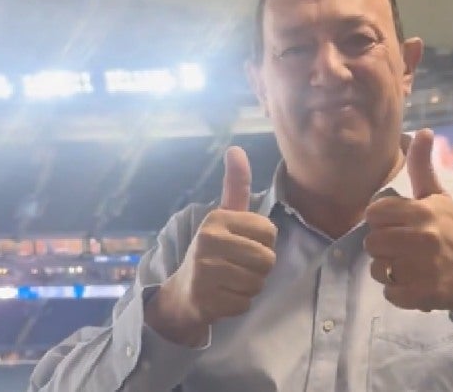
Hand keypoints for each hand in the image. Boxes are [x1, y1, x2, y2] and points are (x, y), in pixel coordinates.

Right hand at [145, 146, 276, 345]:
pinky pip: (245, 303)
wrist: (183, 292)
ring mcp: (205, 271)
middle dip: (259, 268)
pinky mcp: (205, 299)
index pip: (269, 231)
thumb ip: (235, 185)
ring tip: (230, 280)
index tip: (243, 244)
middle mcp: (208, 240)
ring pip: (258, 282)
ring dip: (250, 286)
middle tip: (238, 266)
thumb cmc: (214, 249)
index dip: (264, 242)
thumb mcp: (224, 215)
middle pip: (267, 259)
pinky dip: (239, 303)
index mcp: (217, 219)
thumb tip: (236, 148)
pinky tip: (222, 296)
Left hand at [364, 129, 452, 312]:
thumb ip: (422, 166)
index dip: (381, 219)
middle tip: (401, 246)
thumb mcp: (438, 197)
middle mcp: (421, 239)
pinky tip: (412, 282)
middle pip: (372, 242)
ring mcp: (421, 269)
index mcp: (422, 213)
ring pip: (377, 268)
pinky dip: (397, 291)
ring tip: (406, 265)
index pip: (374, 213)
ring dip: (387, 269)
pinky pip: (389, 292)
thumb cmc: (452, 231)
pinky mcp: (420, 295)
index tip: (396, 223)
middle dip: (382, 245)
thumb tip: (423, 130)